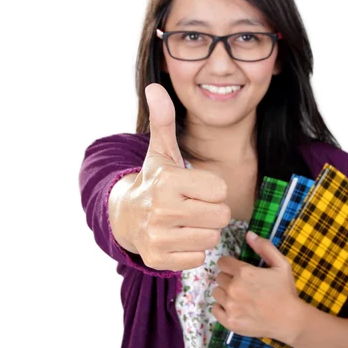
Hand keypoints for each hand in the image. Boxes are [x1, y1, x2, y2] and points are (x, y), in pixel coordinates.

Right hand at [109, 83, 230, 270]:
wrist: (126, 216)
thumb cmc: (154, 181)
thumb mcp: (161, 151)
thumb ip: (164, 120)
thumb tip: (155, 87)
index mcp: (168, 181)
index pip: (220, 190)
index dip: (211, 188)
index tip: (193, 186)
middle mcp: (161, 210)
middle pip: (221, 216)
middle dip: (211, 210)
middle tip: (192, 205)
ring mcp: (159, 238)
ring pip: (212, 238)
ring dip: (203, 230)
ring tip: (184, 221)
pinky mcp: (159, 260)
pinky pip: (199, 258)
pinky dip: (192, 250)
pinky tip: (177, 238)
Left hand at [211, 231, 300, 342]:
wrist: (290, 320)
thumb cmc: (286, 291)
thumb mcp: (281, 264)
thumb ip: (264, 247)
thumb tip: (249, 234)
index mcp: (244, 272)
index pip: (222, 262)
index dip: (230, 264)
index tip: (237, 270)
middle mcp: (234, 288)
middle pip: (219, 277)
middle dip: (228, 278)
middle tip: (242, 284)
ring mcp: (230, 306)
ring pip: (216, 292)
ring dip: (225, 292)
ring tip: (239, 296)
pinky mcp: (230, 321)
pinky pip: (215, 309)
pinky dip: (222, 308)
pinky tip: (234, 307)